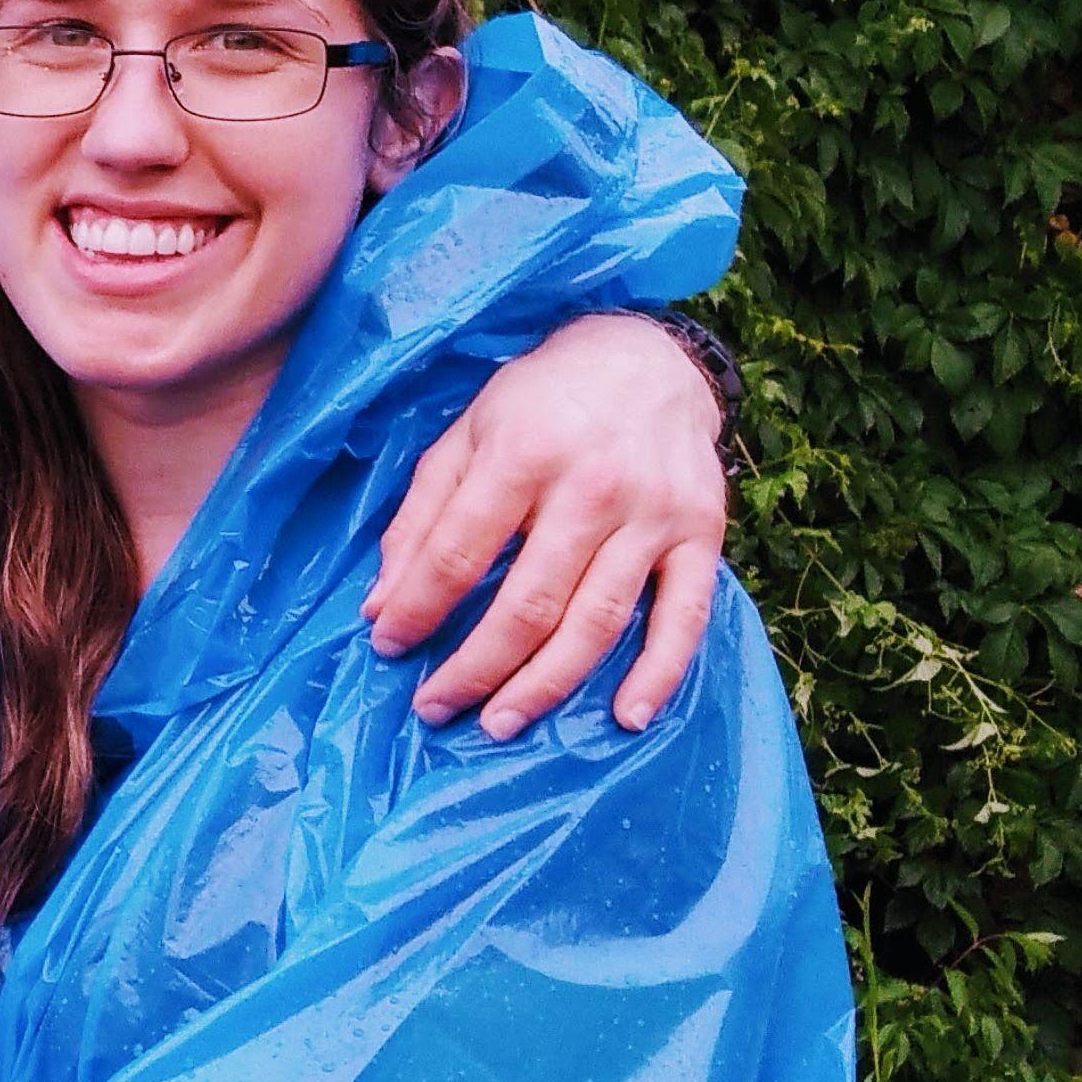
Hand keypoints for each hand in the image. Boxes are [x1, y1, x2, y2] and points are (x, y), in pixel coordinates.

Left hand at [370, 309, 726, 738]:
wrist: (649, 359)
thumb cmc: (540, 401)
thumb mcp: (465, 437)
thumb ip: (419, 519)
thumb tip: (378, 605)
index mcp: (522, 455)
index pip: (458, 555)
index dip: (417, 610)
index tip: (387, 646)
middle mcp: (592, 488)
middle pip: (529, 603)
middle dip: (475, 667)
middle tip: (436, 708)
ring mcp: (653, 516)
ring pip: (598, 621)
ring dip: (546, 684)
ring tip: (500, 723)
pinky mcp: (703, 535)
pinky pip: (685, 616)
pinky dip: (660, 673)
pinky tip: (626, 717)